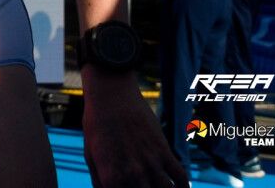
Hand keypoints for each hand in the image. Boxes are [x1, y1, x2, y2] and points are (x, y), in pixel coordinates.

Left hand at [82, 69, 188, 185]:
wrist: (110, 94)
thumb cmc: (96, 123)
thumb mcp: (90, 154)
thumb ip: (99, 180)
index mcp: (110, 177)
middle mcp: (132, 174)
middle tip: (145, 185)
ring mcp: (149, 162)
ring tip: (160, 187)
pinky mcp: (163, 149)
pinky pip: (180, 176)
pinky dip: (184, 186)